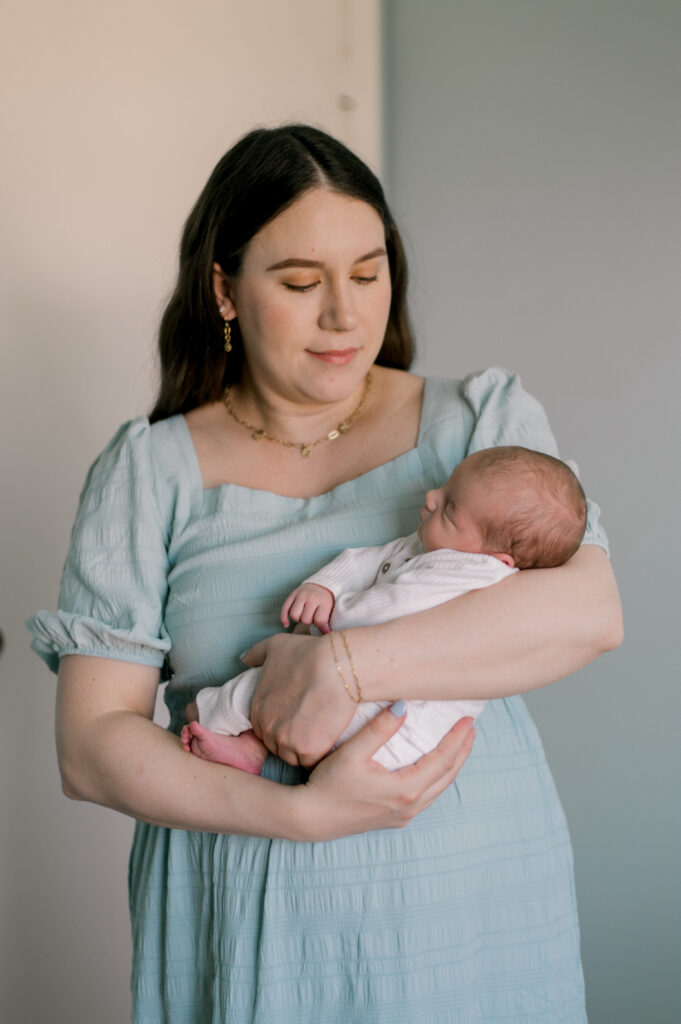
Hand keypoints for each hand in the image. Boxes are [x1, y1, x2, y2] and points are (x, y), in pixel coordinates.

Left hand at [243, 631, 355, 766]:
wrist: (336, 666)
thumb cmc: (308, 653)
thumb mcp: (276, 646)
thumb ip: (256, 653)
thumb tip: (243, 659)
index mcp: (258, 709)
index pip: (264, 728)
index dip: (281, 724)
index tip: (297, 717)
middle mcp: (268, 728)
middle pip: (277, 745)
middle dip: (291, 739)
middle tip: (310, 727)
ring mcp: (287, 742)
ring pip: (293, 757)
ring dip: (304, 750)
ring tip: (320, 736)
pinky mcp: (308, 751)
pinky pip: (311, 763)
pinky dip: (319, 756)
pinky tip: (328, 742)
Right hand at [281, 583, 334, 633]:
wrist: (321, 585)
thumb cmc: (325, 602)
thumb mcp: (329, 610)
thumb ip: (326, 623)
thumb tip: (326, 635)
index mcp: (324, 601)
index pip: (319, 621)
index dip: (318, 624)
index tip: (320, 620)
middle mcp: (312, 597)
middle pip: (305, 619)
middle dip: (308, 621)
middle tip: (311, 617)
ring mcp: (301, 595)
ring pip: (294, 615)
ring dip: (298, 619)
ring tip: (303, 616)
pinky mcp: (293, 594)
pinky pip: (284, 608)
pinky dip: (284, 618)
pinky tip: (286, 624)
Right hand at [294, 708, 475, 839]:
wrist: (313, 818)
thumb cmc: (330, 784)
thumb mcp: (353, 753)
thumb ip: (380, 729)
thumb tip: (404, 706)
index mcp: (405, 789)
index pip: (442, 760)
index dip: (457, 738)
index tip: (468, 720)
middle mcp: (410, 806)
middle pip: (447, 776)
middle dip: (462, 751)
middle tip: (471, 729)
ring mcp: (404, 815)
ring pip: (439, 789)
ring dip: (451, 766)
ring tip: (459, 746)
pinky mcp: (395, 818)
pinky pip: (427, 796)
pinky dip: (437, 778)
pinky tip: (433, 767)